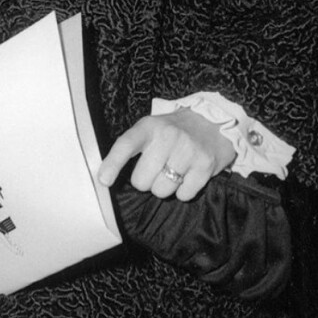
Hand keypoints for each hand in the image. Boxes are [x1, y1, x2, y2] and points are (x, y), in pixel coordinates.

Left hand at [97, 107, 235, 201]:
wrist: (214, 123)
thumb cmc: (174, 131)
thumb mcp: (151, 128)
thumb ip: (133, 147)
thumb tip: (107, 176)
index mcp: (149, 127)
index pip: (126, 144)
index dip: (113, 163)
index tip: (104, 180)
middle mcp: (167, 137)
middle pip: (142, 180)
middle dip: (146, 181)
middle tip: (156, 170)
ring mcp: (187, 151)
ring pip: (161, 190)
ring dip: (165, 187)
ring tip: (174, 171)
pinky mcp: (205, 166)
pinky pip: (183, 195)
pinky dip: (183, 191)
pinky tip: (188, 176)